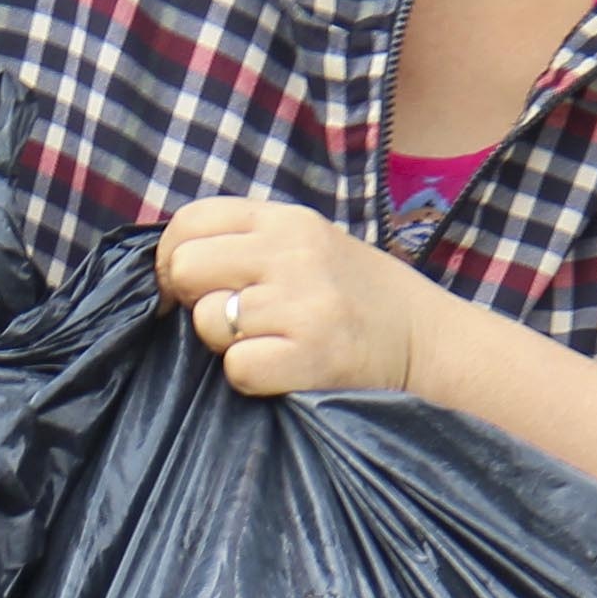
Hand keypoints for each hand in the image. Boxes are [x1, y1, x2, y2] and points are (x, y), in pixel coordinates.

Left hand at [154, 197, 441, 399]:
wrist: (426, 340)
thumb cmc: (354, 296)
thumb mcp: (306, 244)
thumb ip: (246, 243)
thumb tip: (171, 265)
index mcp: (286, 220)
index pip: (191, 222)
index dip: (172, 257)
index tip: (186, 287)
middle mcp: (292, 253)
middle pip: (187, 268)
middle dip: (194, 300)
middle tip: (230, 318)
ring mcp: (304, 303)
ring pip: (210, 322)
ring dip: (228, 344)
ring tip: (270, 342)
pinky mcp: (312, 353)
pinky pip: (238, 368)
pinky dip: (253, 377)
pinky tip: (284, 368)